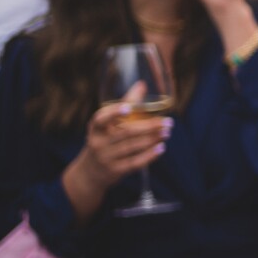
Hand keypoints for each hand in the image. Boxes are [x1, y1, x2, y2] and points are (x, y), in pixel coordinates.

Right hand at [64, 83, 168, 216]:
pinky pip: (134, 162)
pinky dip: (149, 155)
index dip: (114, 113)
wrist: (90, 172)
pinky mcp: (115, 171)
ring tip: (167, 132)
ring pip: (132, 147)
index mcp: (96, 128)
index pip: (101, 119)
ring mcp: (106, 158)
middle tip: (168, 122)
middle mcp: (98, 142)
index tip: (129, 108)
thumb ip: (126, 104)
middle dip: (149, 126)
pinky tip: (161, 148)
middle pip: (125, 133)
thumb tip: (142, 84)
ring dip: (152, 139)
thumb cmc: (104, 140)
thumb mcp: (108, 124)